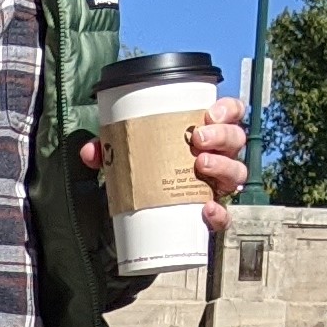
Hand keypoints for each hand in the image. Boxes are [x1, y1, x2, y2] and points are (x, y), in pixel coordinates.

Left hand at [80, 96, 250, 231]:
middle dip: (222, 135)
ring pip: (236, 172)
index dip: (228, 110)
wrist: (140, 216)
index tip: (210, 113)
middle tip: (198, 139)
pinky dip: (219, 214)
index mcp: (205, 135)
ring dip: (224, 166)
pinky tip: (206, 209)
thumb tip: (90, 151)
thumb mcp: (125, 158)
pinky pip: (224, 216)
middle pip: (235, 140)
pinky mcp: (210, 215)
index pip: (231, 114)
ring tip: (202, 164)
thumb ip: (107, 150)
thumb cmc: (143, 174)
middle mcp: (218, 157)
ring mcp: (216, 186)